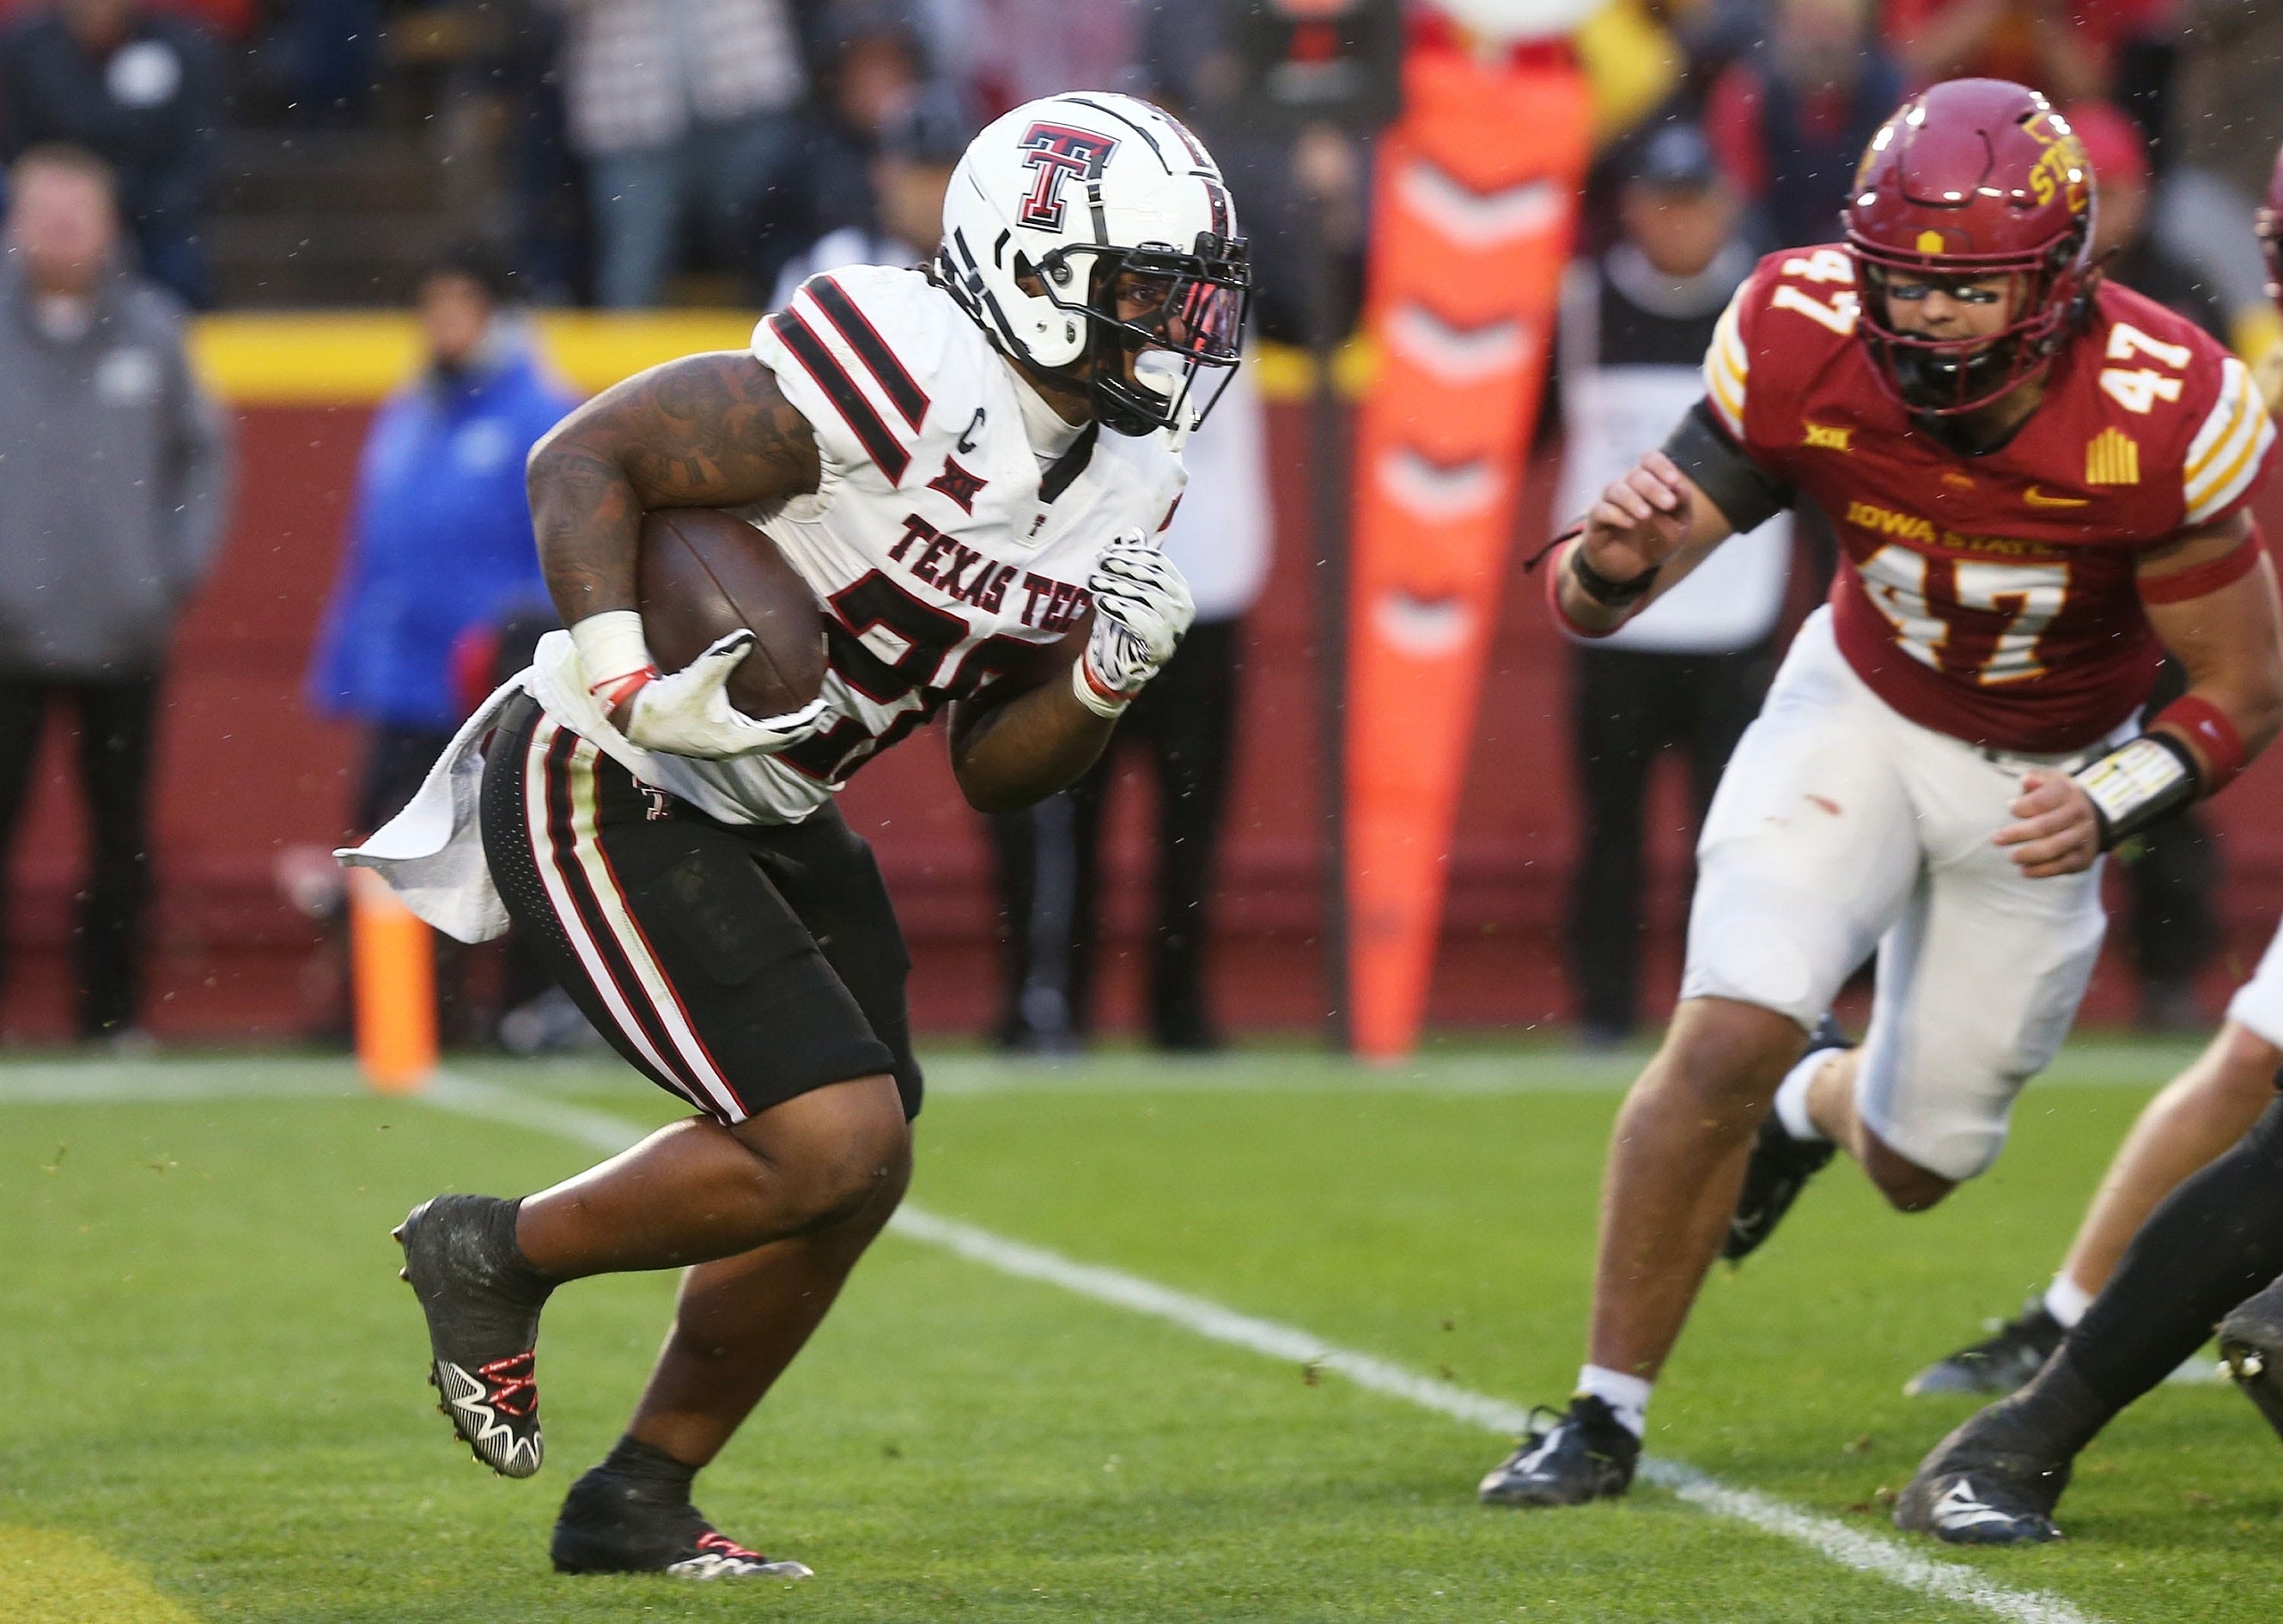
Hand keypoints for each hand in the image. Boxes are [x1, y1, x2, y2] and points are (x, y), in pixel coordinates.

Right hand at [615, 630, 831, 759]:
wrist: (636, 719)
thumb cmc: (667, 703)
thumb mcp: (699, 676)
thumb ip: (725, 656)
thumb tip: (748, 635)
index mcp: (736, 740)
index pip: (782, 734)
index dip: (804, 722)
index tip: (821, 707)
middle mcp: (733, 748)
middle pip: (777, 742)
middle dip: (799, 728)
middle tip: (817, 711)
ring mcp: (722, 747)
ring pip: (764, 742)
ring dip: (782, 730)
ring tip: (799, 714)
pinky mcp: (713, 741)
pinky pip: (750, 737)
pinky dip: (765, 727)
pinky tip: (765, 713)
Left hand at [1079, 531, 1193, 708]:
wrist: (1127, 664)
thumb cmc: (1130, 622)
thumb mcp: (1129, 590)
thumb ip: (1132, 563)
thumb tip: (1132, 533)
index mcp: (1179, 588)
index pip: (1158, 562)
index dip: (1132, 554)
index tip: (1107, 550)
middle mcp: (1183, 605)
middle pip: (1152, 578)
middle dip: (1123, 567)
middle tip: (1099, 562)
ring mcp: (1175, 627)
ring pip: (1144, 598)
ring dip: (1115, 587)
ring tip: (1093, 581)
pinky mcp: (1161, 644)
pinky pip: (1139, 621)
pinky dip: (1118, 609)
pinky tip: (1100, 602)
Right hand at [1580, 450, 1691, 584]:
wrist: (1634, 569)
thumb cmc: (1657, 541)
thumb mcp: (1679, 526)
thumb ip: (1682, 505)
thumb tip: (1680, 486)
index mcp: (1647, 482)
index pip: (1649, 460)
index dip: (1661, 466)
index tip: (1673, 481)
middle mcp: (1626, 487)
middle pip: (1635, 475)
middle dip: (1653, 488)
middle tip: (1668, 504)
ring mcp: (1609, 504)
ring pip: (1615, 489)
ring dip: (1633, 500)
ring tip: (1646, 515)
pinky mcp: (1595, 523)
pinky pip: (1600, 510)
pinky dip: (1615, 514)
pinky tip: (1630, 523)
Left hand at [1993, 769, 2101, 877]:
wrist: (2092, 813)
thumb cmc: (2058, 796)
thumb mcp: (2049, 780)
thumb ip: (2035, 779)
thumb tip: (2026, 780)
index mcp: (2067, 792)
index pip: (2042, 801)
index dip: (2023, 806)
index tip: (2010, 808)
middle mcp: (2078, 814)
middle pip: (2045, 826)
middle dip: (2017, 834)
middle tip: (1996, 839)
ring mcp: (2083, 836)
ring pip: (2054, 848)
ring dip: (2029, 854)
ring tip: (2012, 857)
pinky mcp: (2084, 856)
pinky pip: (2062, 866)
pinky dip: (2041, 871)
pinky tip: (2024, 870)